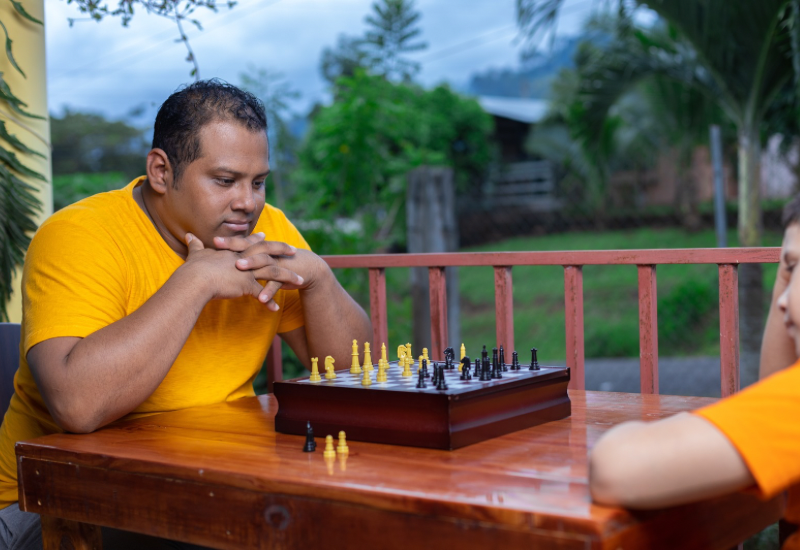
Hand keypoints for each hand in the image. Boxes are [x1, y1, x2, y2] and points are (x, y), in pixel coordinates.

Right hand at [183, 233, 297, 309]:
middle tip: (294, 250)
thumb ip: (195, 245)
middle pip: (267, 251)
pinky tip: (277, 309)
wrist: (194, 280)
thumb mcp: (195, 254)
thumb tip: (188, 236)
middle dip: (282, 250)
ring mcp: (247, 272)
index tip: (266, 236)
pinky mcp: (246, 286)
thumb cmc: (193, 269)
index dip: (259, 240)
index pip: (249, 243)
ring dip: (288, 276)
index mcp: (233, 251)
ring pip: (273, 272)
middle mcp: (243, 259)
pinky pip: (262, 295)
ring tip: (300, 280)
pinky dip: (270, 302)